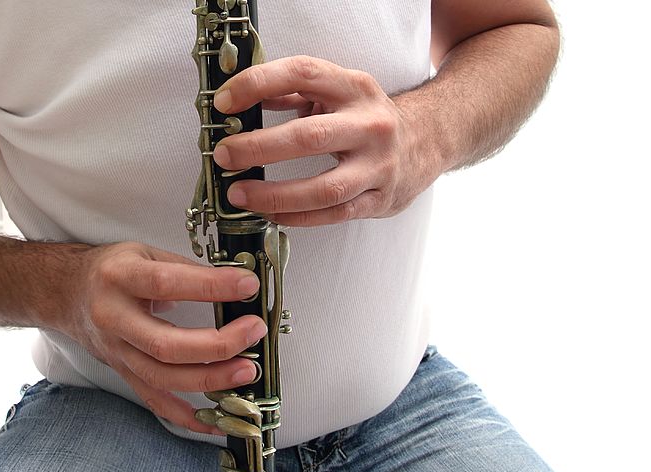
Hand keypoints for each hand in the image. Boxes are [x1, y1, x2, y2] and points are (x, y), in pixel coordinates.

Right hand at [62, 242, 267, 433]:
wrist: (64, 292)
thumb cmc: (112, 270)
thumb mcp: (145, 253)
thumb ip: (186, 269)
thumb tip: (237, 285)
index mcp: (121, 278)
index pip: (168, 283)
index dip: (210, 287)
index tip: (247, 286)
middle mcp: (114, 318)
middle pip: (166, 344)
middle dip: (217, 345)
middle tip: (253, 332)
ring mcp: (117, 352)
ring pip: (163, 377)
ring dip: (210, 380)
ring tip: (247, 371)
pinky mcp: (123, 373)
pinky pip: (155, 401)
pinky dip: (187, 416)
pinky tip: (217, 420)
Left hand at [212, 56, 438, 226]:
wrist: (426, 141)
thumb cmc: (369, 118)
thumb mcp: (338, 92)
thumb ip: (293, 93)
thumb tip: (242, 101)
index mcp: (355, 88)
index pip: (302, 74)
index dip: (258, 85)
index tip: (225, 102)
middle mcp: (370, 125)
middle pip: (309, 137)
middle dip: (258, 148)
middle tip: (225, 155)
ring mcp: (378, 166)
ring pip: (324, 188)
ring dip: (275, 194)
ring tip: (240, 194)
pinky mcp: (380, 199)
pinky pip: (334, 214)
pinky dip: (298, 217)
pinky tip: (271, 213)